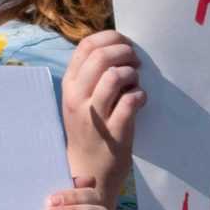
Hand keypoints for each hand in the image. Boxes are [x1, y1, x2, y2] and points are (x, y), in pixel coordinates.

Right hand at [61, 31, 142, 207]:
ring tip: (135, 84)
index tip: (124, 44)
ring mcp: (94, 116)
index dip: (110, 38)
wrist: (87, 171)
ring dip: (132, 74)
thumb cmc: (89, 132)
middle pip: (101, 57)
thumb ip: (91, 76)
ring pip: (115, 76)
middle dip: (125, 53)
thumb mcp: (80, 100)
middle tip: (135, 62)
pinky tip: (140, 101)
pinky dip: (140, 96)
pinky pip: (131, 101)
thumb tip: (116, 48)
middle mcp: (77, 99)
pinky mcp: (113, 131)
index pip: (85, 47)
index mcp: (69, 86)